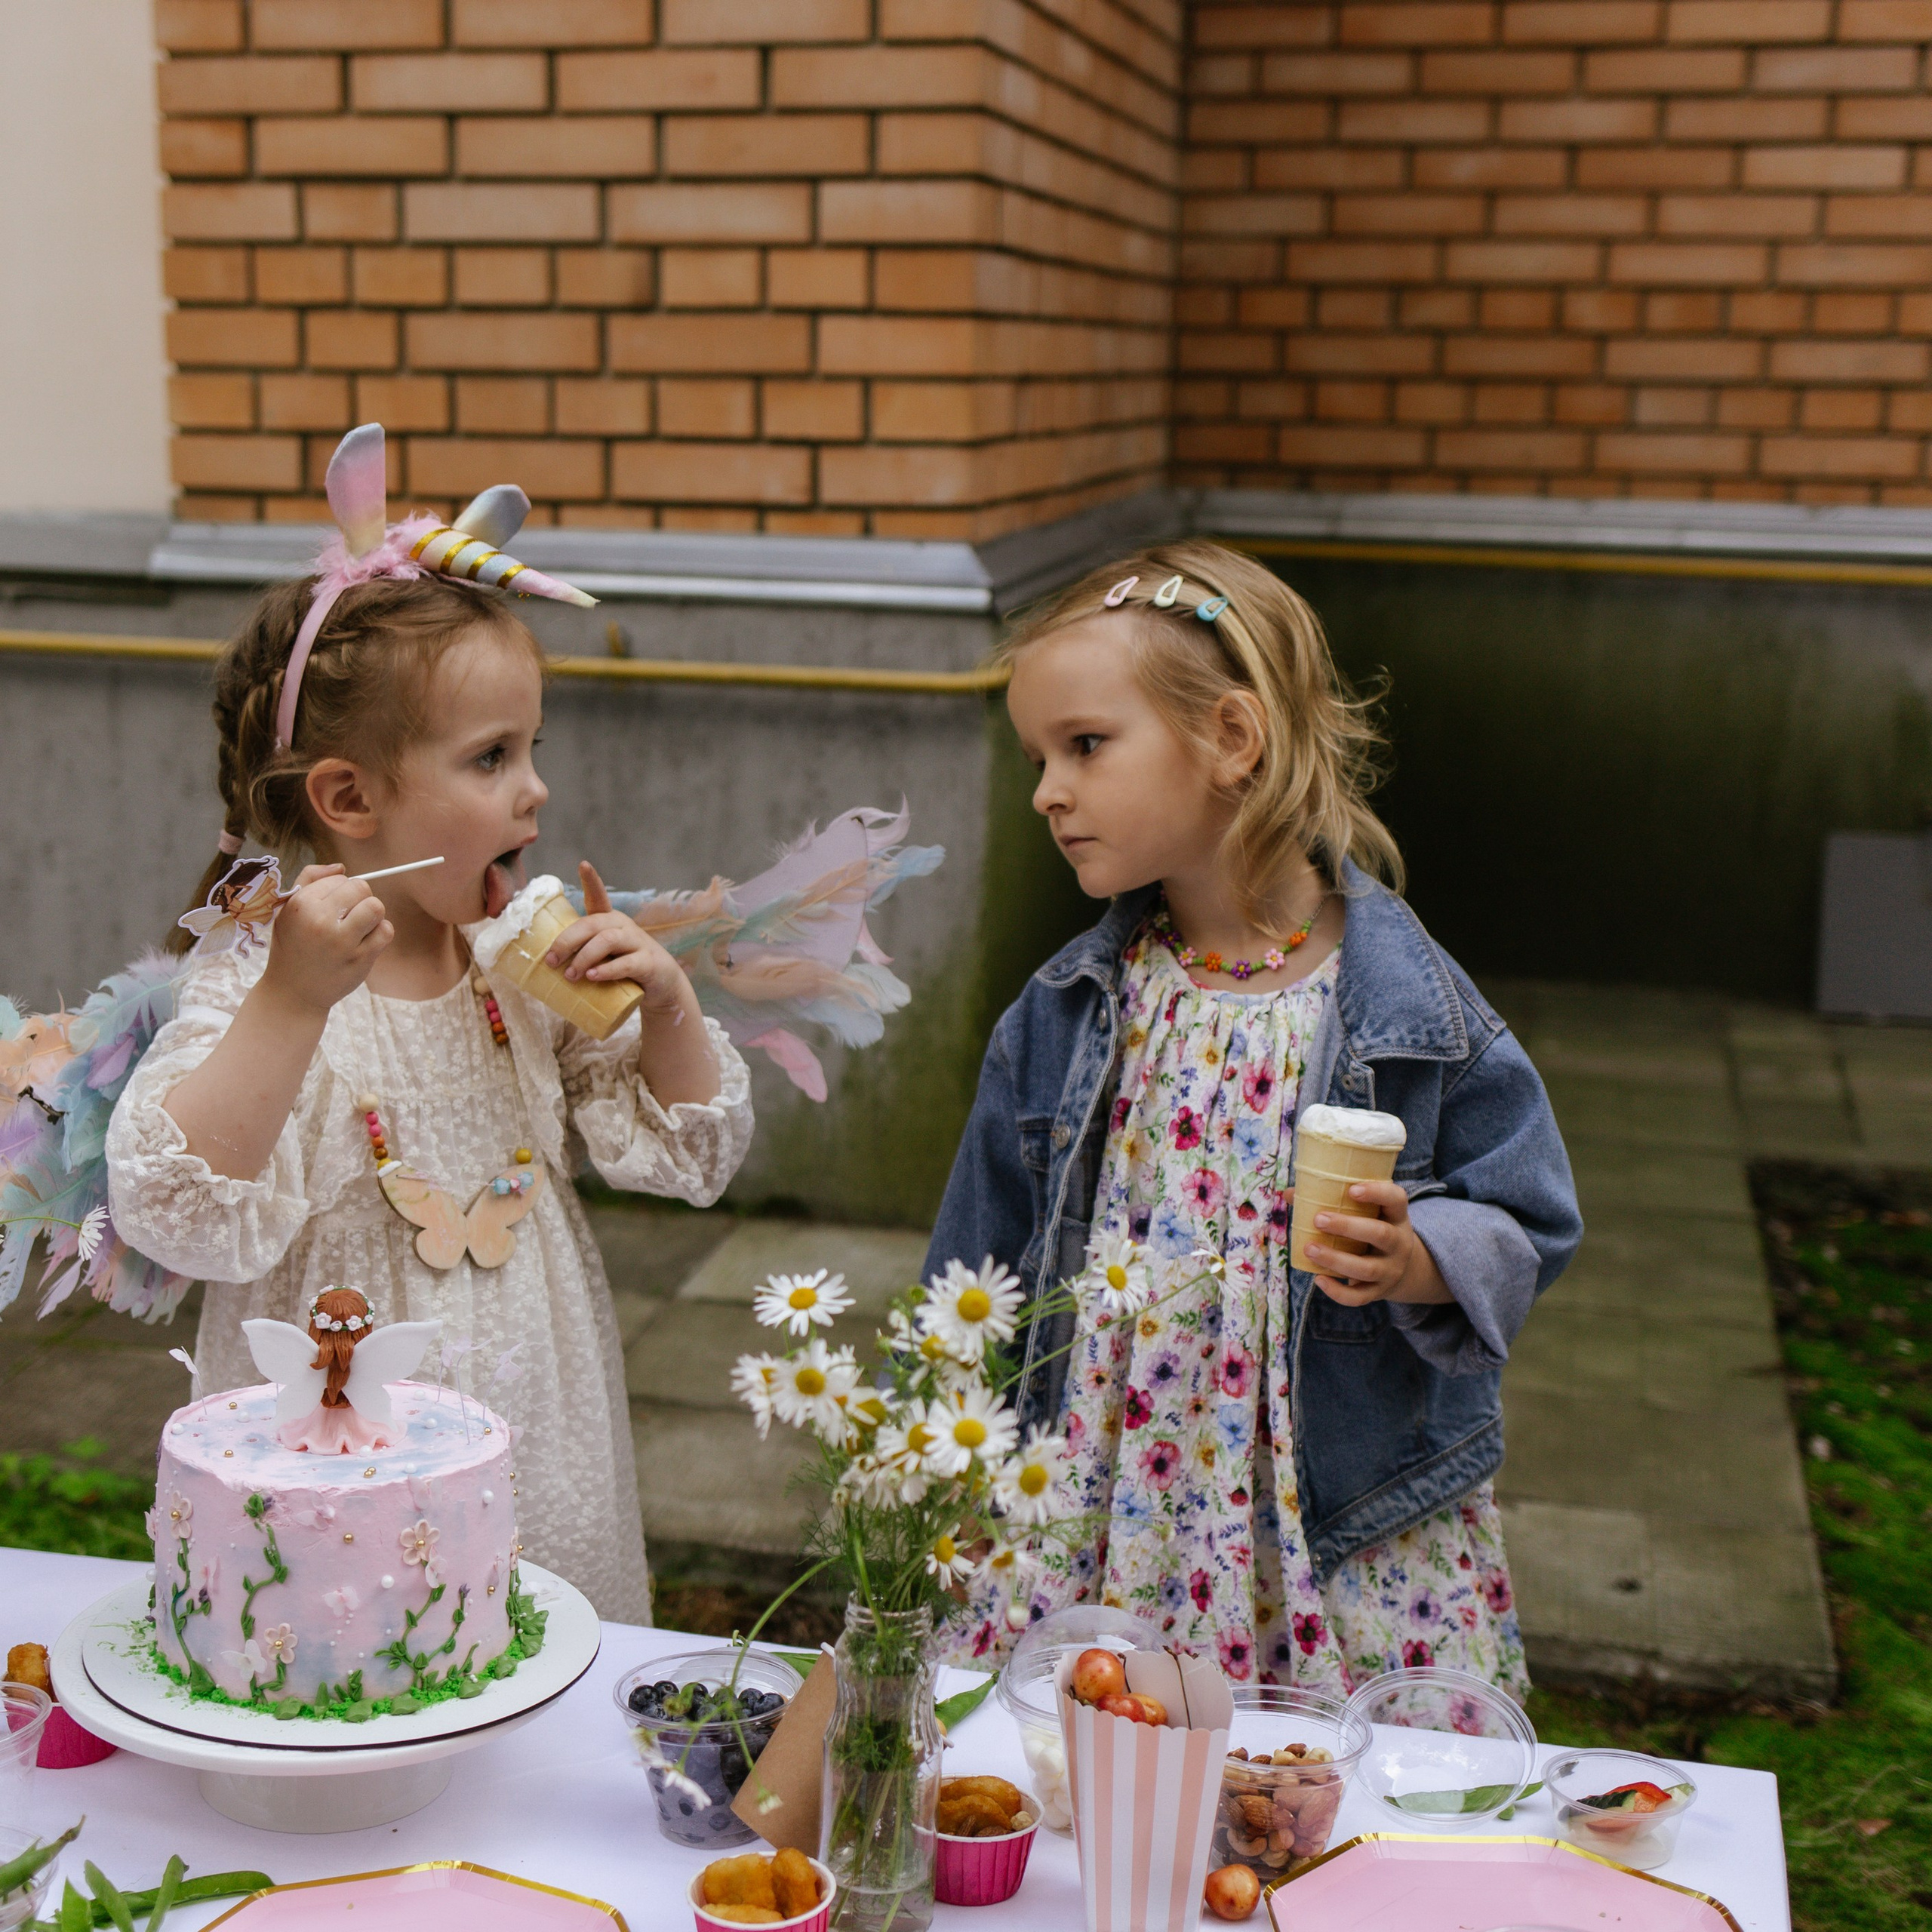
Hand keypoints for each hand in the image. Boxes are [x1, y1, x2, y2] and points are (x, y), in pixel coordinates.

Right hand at [259, 864, 390, 1016]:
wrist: (293, 993)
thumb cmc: (293, 946)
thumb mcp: (288, 909)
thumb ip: (310, 880)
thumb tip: (341, 866)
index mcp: (302, 904)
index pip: (339, 878)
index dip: (339, 889)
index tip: (330, 906)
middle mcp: (321, 921)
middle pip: (361, 888)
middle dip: (359, 898)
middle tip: (348, 915)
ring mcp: (342, 941)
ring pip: (376, 907)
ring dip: (371, 914)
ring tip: (358, 926)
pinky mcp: (361, 958)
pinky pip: (386, 931)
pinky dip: (380, 933)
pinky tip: (365, 941)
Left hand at [547, 861, 697, 1020]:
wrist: (664, 984)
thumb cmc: (625, 968)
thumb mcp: (604, 957)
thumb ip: (583, 954)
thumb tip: (548, 966)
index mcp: (609, 921)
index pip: (599, 897)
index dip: (592, 880)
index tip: (584, 864)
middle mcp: (623, 926)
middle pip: (592, 924)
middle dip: (567, 941)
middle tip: (551, 962)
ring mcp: (638, 943)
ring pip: (607, 940)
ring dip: (584, 957)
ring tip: (571, 975)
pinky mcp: (649, 962)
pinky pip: (626, 963)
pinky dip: (607, 970)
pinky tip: (593, 976)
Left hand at [1300, 1178, 1452, 1306]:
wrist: (1405, 1270)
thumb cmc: (1374, 1230)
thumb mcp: (1369, 1214)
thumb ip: (1335, 1201)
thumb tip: (1289, 1194)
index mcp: (1396, 1217)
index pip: (1396, 1199)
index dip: (1377, 1192)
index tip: (1351, 1189)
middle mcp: (1399, 1244)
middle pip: (1381, 1234)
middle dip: (1348, 1227)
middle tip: (1318, 1220)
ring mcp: (1391, 1270)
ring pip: (1367, 1268)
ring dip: (1336, 1259)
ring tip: (1310, 1249)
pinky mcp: (1379, 1292)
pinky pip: (1360, 1296)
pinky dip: (1338, 1291)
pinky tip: (1318, 1279)